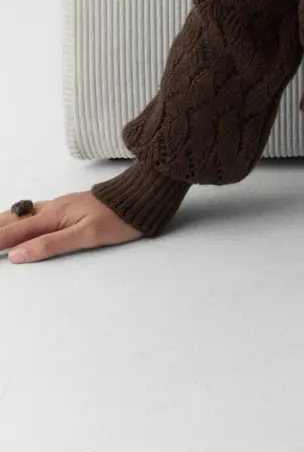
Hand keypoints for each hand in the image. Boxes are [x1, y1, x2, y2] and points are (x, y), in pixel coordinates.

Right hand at [1, 192, 144, 263]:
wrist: (142, 196)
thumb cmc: (118, 218)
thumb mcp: (87, 235)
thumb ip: (51, 244)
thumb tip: (17, 255)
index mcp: (54, 216)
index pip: (15, 233)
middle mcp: (53, 208)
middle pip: (14, 220)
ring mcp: (61, 205)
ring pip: (23, 214)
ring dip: (4, 222)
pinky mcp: (69, 207)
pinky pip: (35, 212)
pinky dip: (19, 218)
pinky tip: (19, 220)